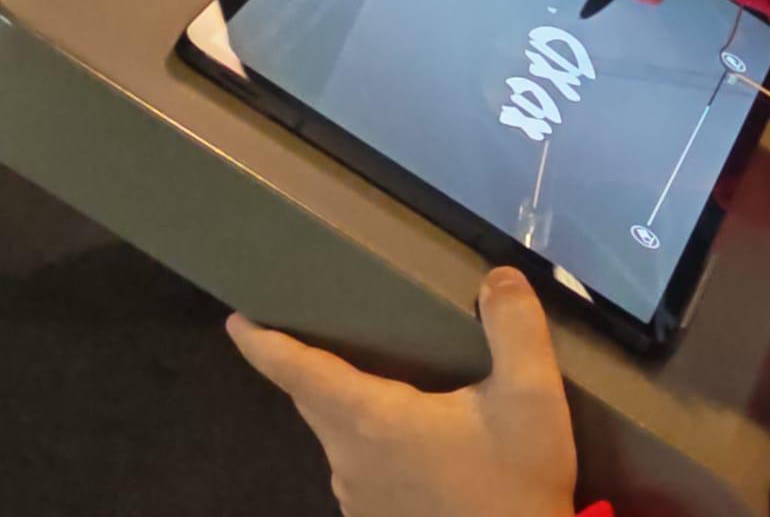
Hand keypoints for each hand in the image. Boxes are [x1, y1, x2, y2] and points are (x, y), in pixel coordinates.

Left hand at [228, 268, 577, 516]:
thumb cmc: (514, 485)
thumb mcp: (531, 399)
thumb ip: (515, 328)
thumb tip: (496, 276)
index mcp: (372, 420)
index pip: (298, 372)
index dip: (264, 344)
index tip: (237, 321)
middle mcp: (349, 460)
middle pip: (314, 402)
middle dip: (305, 366)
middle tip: (315, 330)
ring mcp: (358, 500)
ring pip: (339, 439)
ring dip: (346, 407)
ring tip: (378, 379)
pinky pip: (359, 470)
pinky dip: (368, 443)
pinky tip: (410, 441)